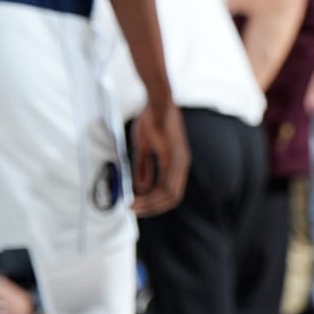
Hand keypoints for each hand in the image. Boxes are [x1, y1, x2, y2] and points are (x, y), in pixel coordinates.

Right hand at [131, 100, 189, 216]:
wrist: (156, 102)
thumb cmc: (150, 121)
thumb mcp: (144, 148)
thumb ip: (144, 168)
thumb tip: (142, 188)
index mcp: (177, 164)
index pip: (170, 193)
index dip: (154, 204)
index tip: (137, 207)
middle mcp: (182, 165)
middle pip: (171, 198)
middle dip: (152, 207)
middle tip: (132, 211)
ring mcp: (180, 162)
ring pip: (169, 194)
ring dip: (150, 204)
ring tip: (132, 207)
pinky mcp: (174, 157)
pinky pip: (166, 183)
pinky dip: (151, 194)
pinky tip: (137, 197)